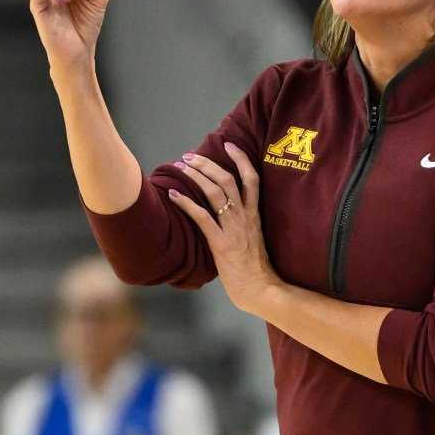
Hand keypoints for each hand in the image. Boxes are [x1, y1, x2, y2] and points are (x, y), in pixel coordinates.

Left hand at [168, 143, 279, 315]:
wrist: (260, 289)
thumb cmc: (255, 269)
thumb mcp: (253, 239)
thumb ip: (243, 224)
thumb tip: (228, 213)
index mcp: (255, 215)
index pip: (252, 178)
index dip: (241, 159)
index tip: (229, 145)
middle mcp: (245, 217)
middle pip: (227, 180)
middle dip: (208, 164)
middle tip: (190, 156)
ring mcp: (233, 229)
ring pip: (215, 192)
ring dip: (196, 176)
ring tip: (181, 167)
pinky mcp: (221, 243)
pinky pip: (202, 217)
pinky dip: (186, 203)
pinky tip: (174, 195)